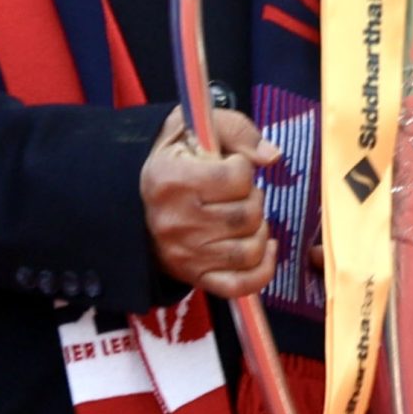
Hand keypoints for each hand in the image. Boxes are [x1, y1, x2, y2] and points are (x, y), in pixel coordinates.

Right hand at [141, 107, 280, 300]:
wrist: (141, 199)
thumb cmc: (177, 160)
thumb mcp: (197, 128)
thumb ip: (237, 131)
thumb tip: (271, 157)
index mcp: (172, 179)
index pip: (237, 177)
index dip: (243, 167)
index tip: (228, 166)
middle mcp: (175, 221)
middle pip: (248, 214)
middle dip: (253, 198)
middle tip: (237, 193)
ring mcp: (185, 254)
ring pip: (251, 248)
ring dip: (258, 229)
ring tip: (243, 217)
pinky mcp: (195, 277)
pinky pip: (240, 285)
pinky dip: (263, 269)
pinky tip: (264, 247)